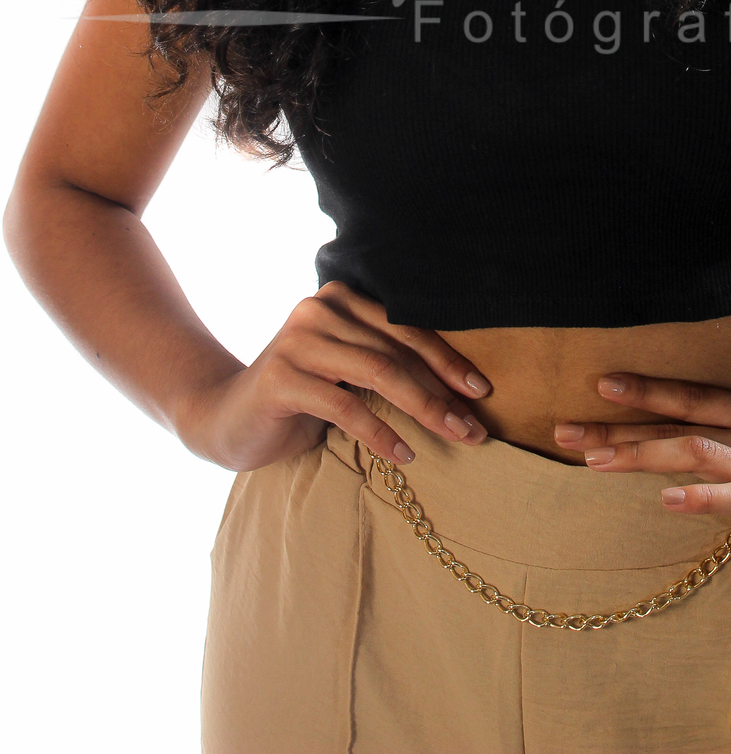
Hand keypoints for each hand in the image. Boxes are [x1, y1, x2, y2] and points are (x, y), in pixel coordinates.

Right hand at [181, 280, 492, 471]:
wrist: (225, 420)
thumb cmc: (299, 398)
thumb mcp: (345, 373)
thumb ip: (384, 362)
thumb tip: (460, 388)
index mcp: (341, 299)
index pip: (406, 328)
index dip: (448, 359)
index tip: (481, 391)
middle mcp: (318, 310)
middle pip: (396, 352)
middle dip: (443, 391)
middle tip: (476, 427)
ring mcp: (296, 341)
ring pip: (377, 373)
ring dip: (423, 410)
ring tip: (454, 438)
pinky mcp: (280, 378)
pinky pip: (344, 405)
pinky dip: (379, 432)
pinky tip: (404, 454)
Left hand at [553, 344, 730, 592]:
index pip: (698, 396)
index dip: (649, 389)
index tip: (600, 383)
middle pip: (682, 422)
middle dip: (620, 424)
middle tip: (565, 429)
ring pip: (695, 454)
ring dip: (640, 456)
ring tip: (592, 463)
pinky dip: (701, 498)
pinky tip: (668, 502)